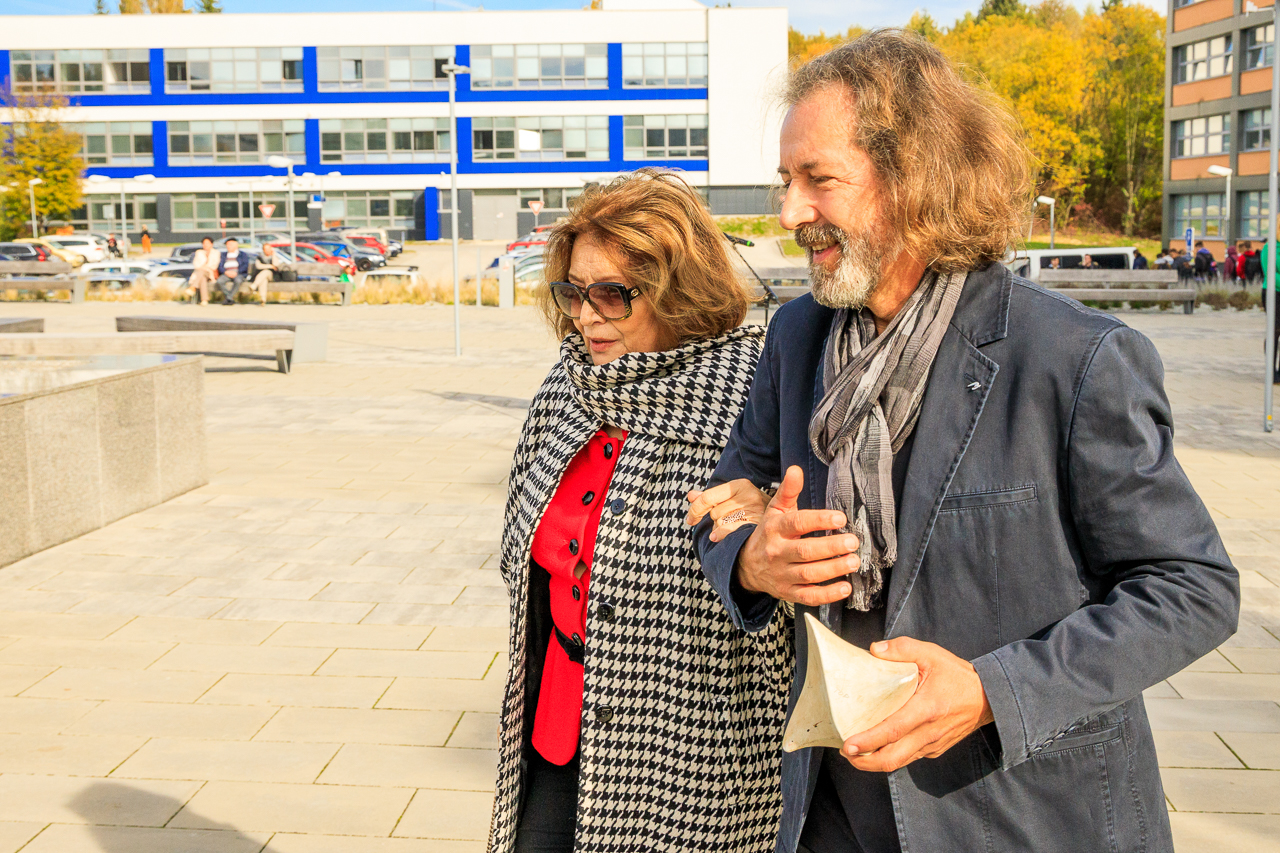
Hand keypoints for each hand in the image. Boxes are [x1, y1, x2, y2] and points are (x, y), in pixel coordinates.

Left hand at [686, 479, 770, 541]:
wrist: (782, 522)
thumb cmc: (752, 510)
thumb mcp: (733, 499)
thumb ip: (711, 497)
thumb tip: (691, 496)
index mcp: (740, 485)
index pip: (707, 497)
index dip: (695, 510)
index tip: (690, 520)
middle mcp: (748, 495)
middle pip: (714, 512)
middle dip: (716, 520)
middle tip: (730, 521)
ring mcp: (754, 510)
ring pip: (720, 523)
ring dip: (721, 528)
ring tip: (736, 526)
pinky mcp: (757, 525)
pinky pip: (728, 532)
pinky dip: (720, 535)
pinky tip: (718, 537)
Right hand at [735, 466, 858, 605]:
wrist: (746, 565)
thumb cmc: (769, 534)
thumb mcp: (775, 511)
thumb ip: (788, 491)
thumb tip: (796, 469)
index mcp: (775, 529)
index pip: (797, 523)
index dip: (819, 520)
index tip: (840, 517)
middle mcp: (777, 552)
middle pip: (805, 551)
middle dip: (831, 547)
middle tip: (853, 542)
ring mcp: (782, 574)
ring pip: (809, 574)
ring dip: (834, 569)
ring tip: (854, 561)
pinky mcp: (788, 592)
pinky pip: (809, 596)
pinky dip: (828, 595)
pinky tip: (845, 588)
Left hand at [840, 637, 993, 772]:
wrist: (989, 698)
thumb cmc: (958, 676)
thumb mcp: (932, 654)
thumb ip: (902, 649)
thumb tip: (873, 650)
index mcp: (926, 709)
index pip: (893, 731)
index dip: (868, 741)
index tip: (848, 746)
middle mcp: (929, 732)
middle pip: (893, 758)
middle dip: (865, 761)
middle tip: (846, 753)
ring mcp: (933, 744)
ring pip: (900, 762)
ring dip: (875, 761)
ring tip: (855, 753)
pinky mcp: (935, 749)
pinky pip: (910, 757)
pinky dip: (891, 756)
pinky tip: (878, 746)